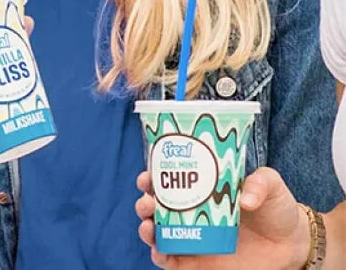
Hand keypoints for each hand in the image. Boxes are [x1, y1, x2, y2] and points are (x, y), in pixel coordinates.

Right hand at [135, 167, 310, 269]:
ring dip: (146, 228)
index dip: (153, 175)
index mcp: (202, 188)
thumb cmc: (276, 207)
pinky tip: (159, 250)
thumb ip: (259, 183)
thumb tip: (244, 199)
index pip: (170, 179)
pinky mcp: (198, 263)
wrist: (291, 243)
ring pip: (158, 233)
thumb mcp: (270, 185)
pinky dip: (160, 256)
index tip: (148, 175)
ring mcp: (193, 238)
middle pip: (156, 206)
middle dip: (144, 202)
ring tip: (148, 224)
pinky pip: (171, 262)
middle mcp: (192, 212)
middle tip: (148, 200)